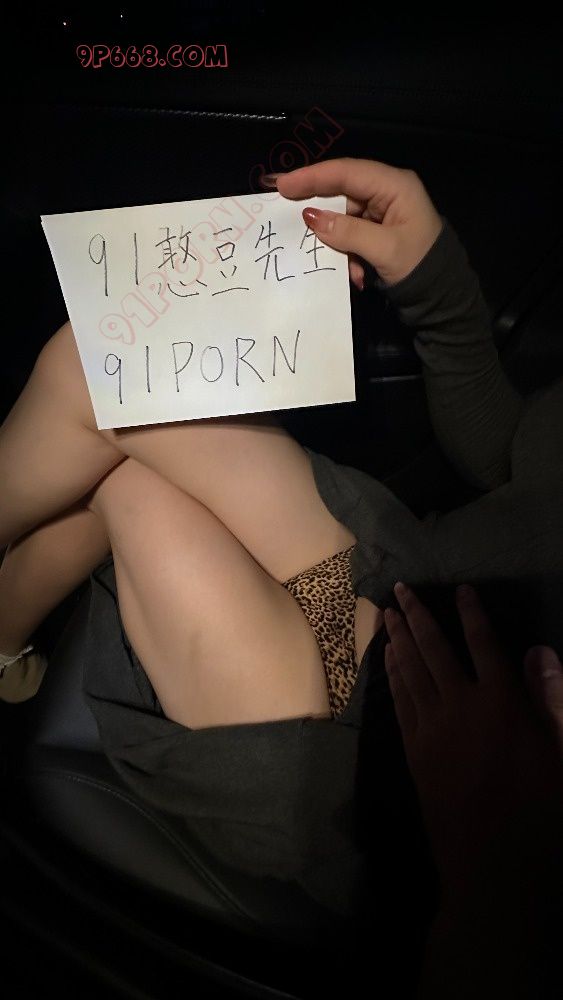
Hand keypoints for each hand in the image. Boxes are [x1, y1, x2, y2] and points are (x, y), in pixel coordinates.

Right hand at [271, 157, 442, 288]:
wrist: (442, 297)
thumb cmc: (419, 266)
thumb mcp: (384, 249)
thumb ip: (347, 232)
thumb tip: (311, 218)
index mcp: (394, 186)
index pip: (346, 172)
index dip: (312, 177)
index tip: (282, 185)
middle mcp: (387, 192)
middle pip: (341, 192)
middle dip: (317, 208)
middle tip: (283, 211)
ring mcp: (382, 213)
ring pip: (343, 217)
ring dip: (335, 242)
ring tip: (326, 258)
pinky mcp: (378, 232)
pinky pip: (351, 236)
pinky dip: (347, 254)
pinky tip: (354, 274)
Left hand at [384, 582, 561, 898]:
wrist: (496, 864)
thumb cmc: (541, 810)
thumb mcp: (560, 753)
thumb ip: (551, 700)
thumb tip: (539, 651)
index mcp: (502, 702)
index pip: (485, 644)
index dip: (472, 614)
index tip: (461, 590)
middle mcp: (461, 705)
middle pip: (435, 649)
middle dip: (418, 615)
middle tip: (400, 589)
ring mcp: (432, 727)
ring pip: (410, 670)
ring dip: (398, 638)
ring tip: (387, 612)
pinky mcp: (414, 750)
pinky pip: (400, 700)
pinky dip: (392, 674)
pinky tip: (387, 658)